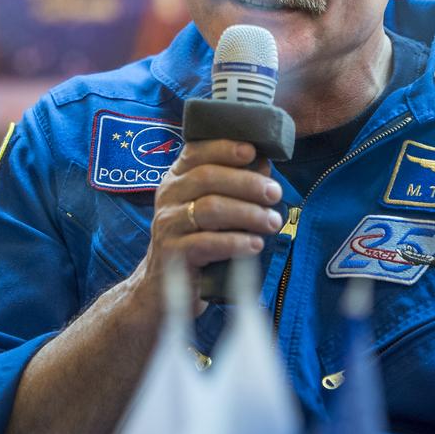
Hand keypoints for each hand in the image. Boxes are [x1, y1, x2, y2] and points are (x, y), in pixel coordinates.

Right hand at [126, 139, 282, 316]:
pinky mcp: (172, 254)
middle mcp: (168, 196)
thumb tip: (263, 165)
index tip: (252, 151)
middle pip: (207, 178)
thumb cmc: (195, 239)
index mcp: (177, 178)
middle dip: (246, 183)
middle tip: (275, 193)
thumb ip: (232, 186)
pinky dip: (235, 242)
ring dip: (247, 213)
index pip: (196, 151)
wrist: (160, 285)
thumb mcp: (208, 208)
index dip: (224, 148)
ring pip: (210, 209)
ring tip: (272, 222)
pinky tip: (255, 244)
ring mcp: (168, 224)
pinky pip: (207, 243)